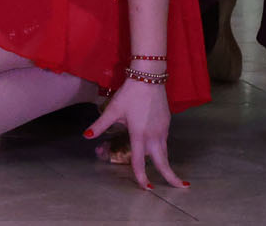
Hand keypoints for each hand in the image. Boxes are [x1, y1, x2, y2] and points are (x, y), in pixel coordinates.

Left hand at [85, 75, 183, 190]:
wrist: (149, 78)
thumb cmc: (129, 94)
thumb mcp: (112, 109)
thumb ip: (100, 125)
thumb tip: (85, 136)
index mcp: (139, 134)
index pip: (141, 161)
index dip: (141, 176)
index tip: (146, 187)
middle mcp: (154, 135)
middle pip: (163, 161)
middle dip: (171, 176)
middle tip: (179, 187)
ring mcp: (163, 129)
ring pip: (165, 151)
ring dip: (167, 163)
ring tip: (169, 175)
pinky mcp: (167, 123)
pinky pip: (165, 141)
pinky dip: (163, 149)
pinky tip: (158, 150)